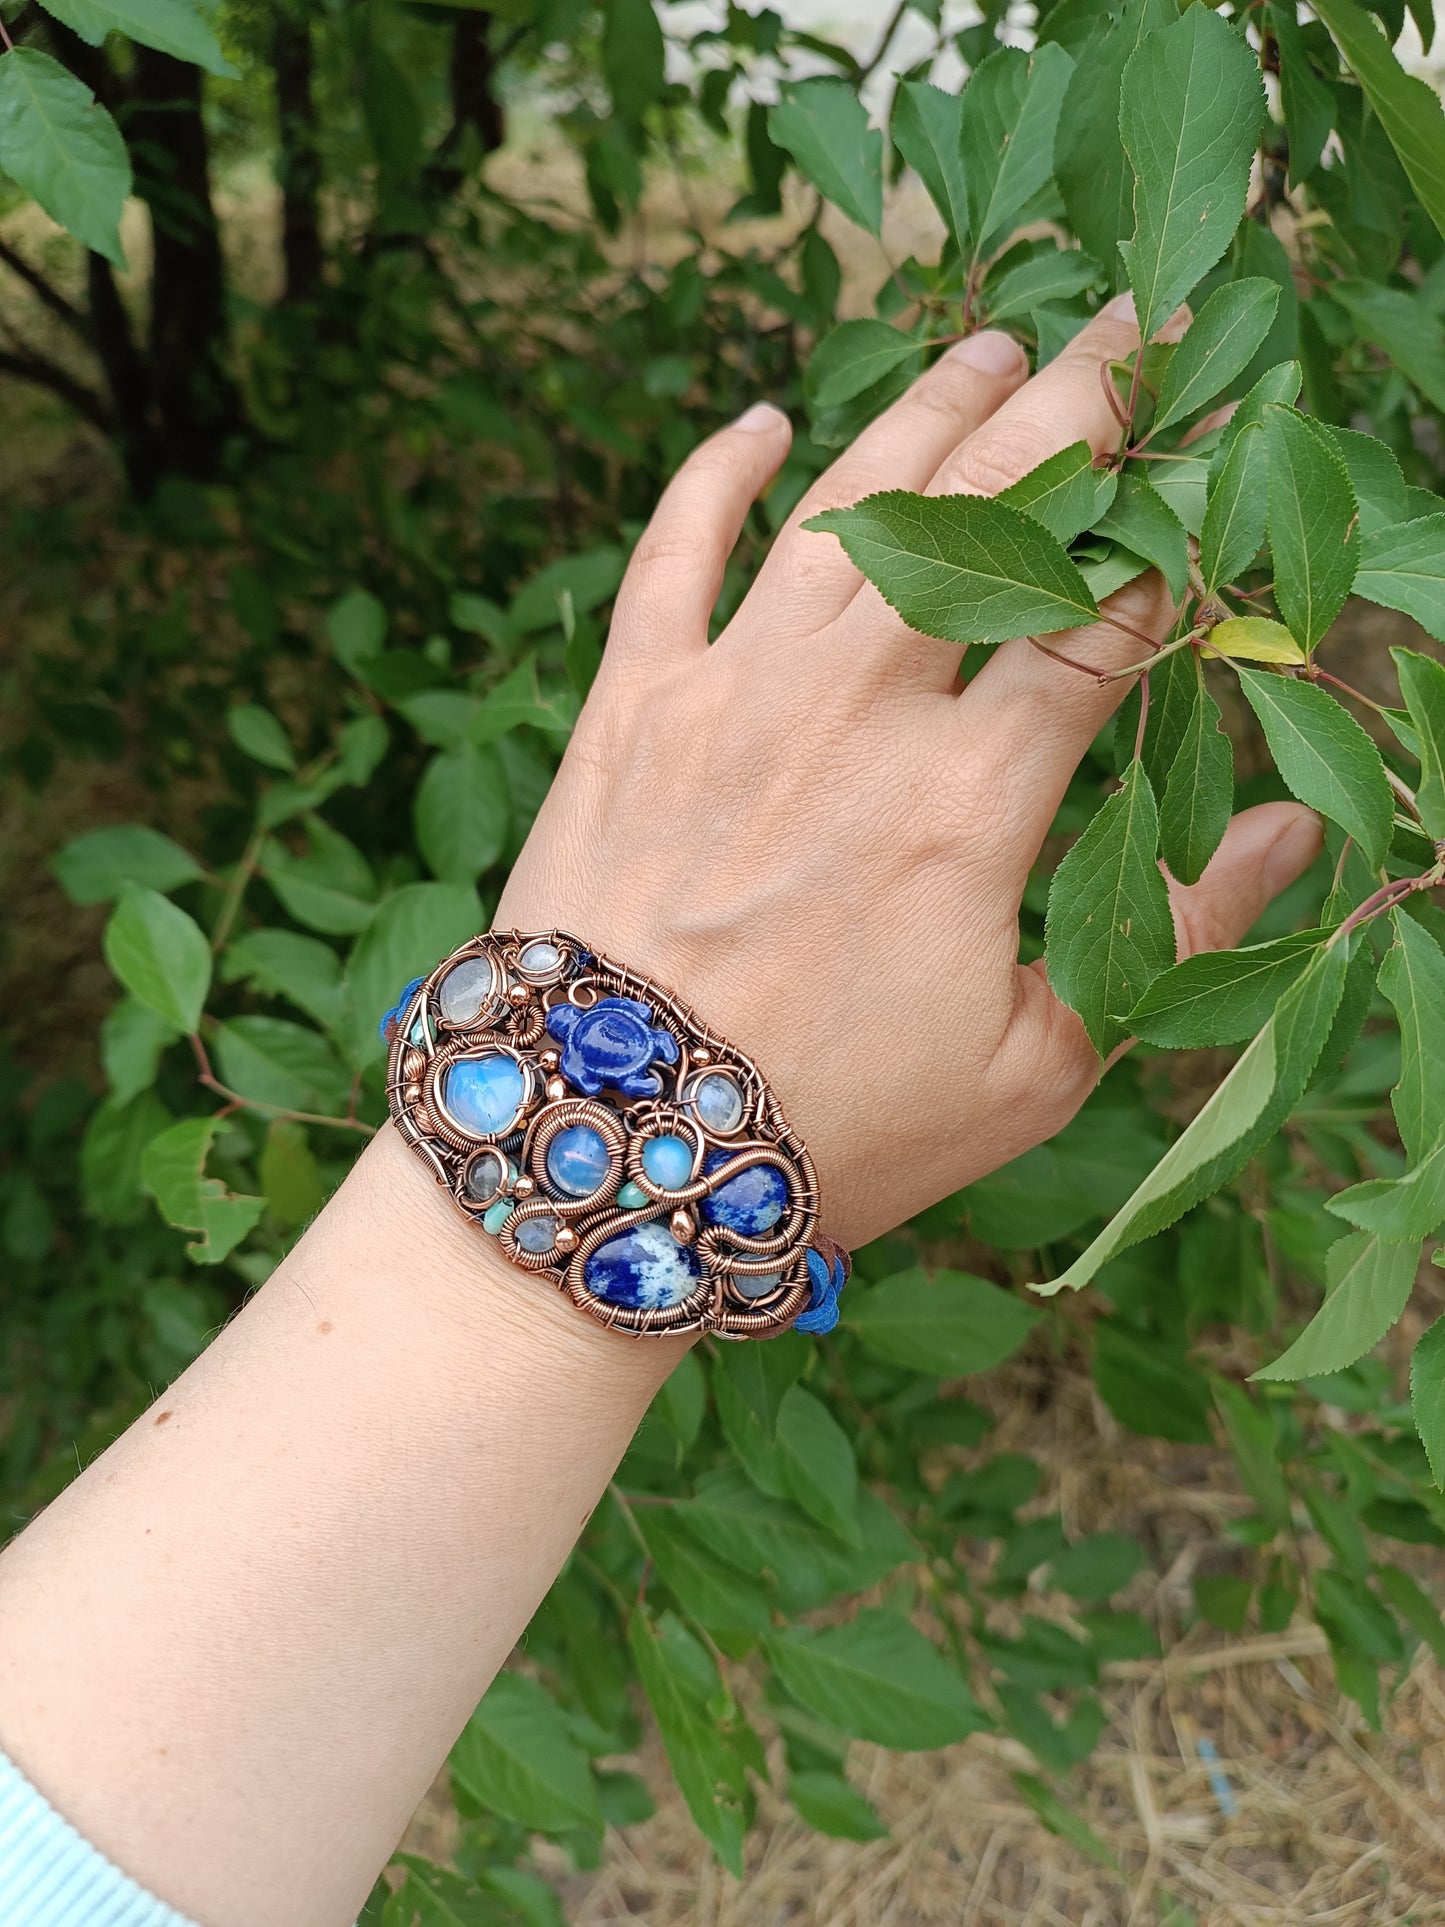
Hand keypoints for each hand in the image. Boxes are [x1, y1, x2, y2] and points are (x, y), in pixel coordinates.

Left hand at [498, 299, 1321, 1249]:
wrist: (608, 1148)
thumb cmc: (830, 1127)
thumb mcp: (1034, 1067)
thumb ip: (1175, 935)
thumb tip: (1292, 831)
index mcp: (970, 802)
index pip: (1101, 624)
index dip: (1171, 538)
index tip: (1213, 473)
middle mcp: (853, 713)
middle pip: (986, 520)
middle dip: (1072, 413)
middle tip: (1128, 333)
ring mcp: (729, 693)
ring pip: (846, 506)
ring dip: (926, 411)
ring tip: (993, 343)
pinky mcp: (626, 708)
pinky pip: (668, 554)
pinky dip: (708, 477)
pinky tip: (753, 419)